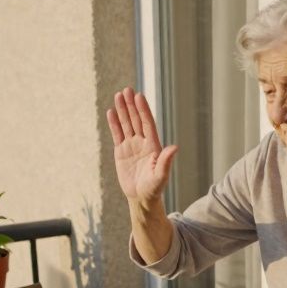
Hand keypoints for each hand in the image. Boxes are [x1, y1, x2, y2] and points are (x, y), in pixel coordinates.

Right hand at [108, 87, 177, 206]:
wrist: (141, 198)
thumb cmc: (154, 189)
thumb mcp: (160, 176)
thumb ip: (166, 162)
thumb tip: (175, 147)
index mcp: (153, 146)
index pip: (147, 124)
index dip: (143, 110)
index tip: (139, 96)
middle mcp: (143, 142)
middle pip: (136, 120)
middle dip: (131, 105)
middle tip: (127, 90)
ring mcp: (131, 146)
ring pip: (126, 124)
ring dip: (122, 110)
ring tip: (118, 95)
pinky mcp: (121, 151)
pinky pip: (117, 134)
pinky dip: (114, 123)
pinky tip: (111, 111)